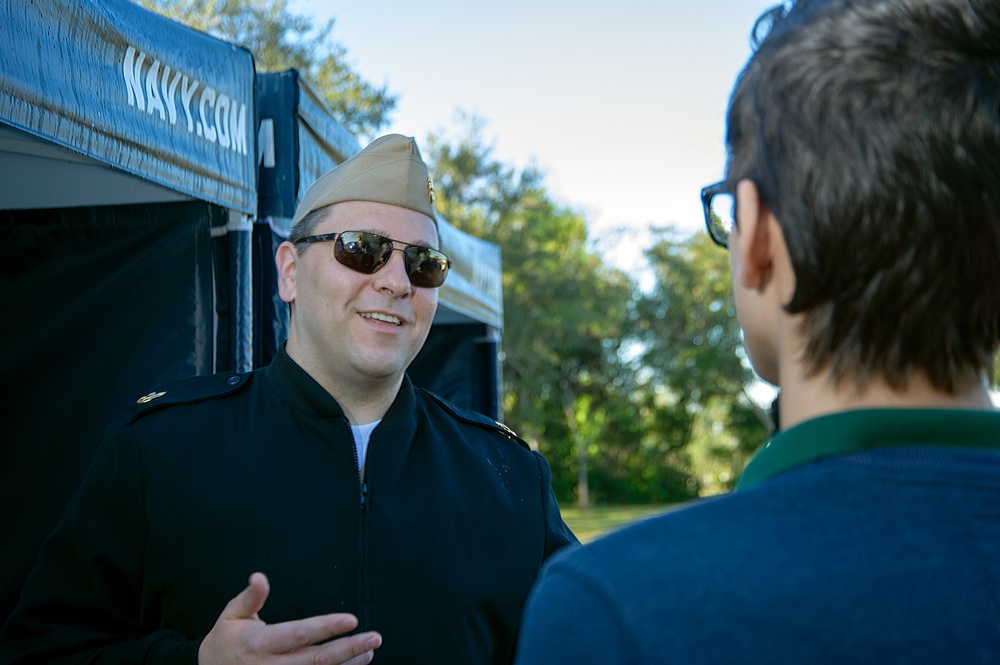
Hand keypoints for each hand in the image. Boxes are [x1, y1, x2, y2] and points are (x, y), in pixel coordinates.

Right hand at [199, 572, 381, 663]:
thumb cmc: (225, 640)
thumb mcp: (232, 615)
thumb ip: (250, 598)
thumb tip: (260, 576)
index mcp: (259, 644)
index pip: (299, 634)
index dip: (325, 627)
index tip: (351, 620)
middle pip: (316, 660)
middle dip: (348, 649)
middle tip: (374, 638)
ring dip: (348, 664)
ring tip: (369, 651)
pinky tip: (354, 664)